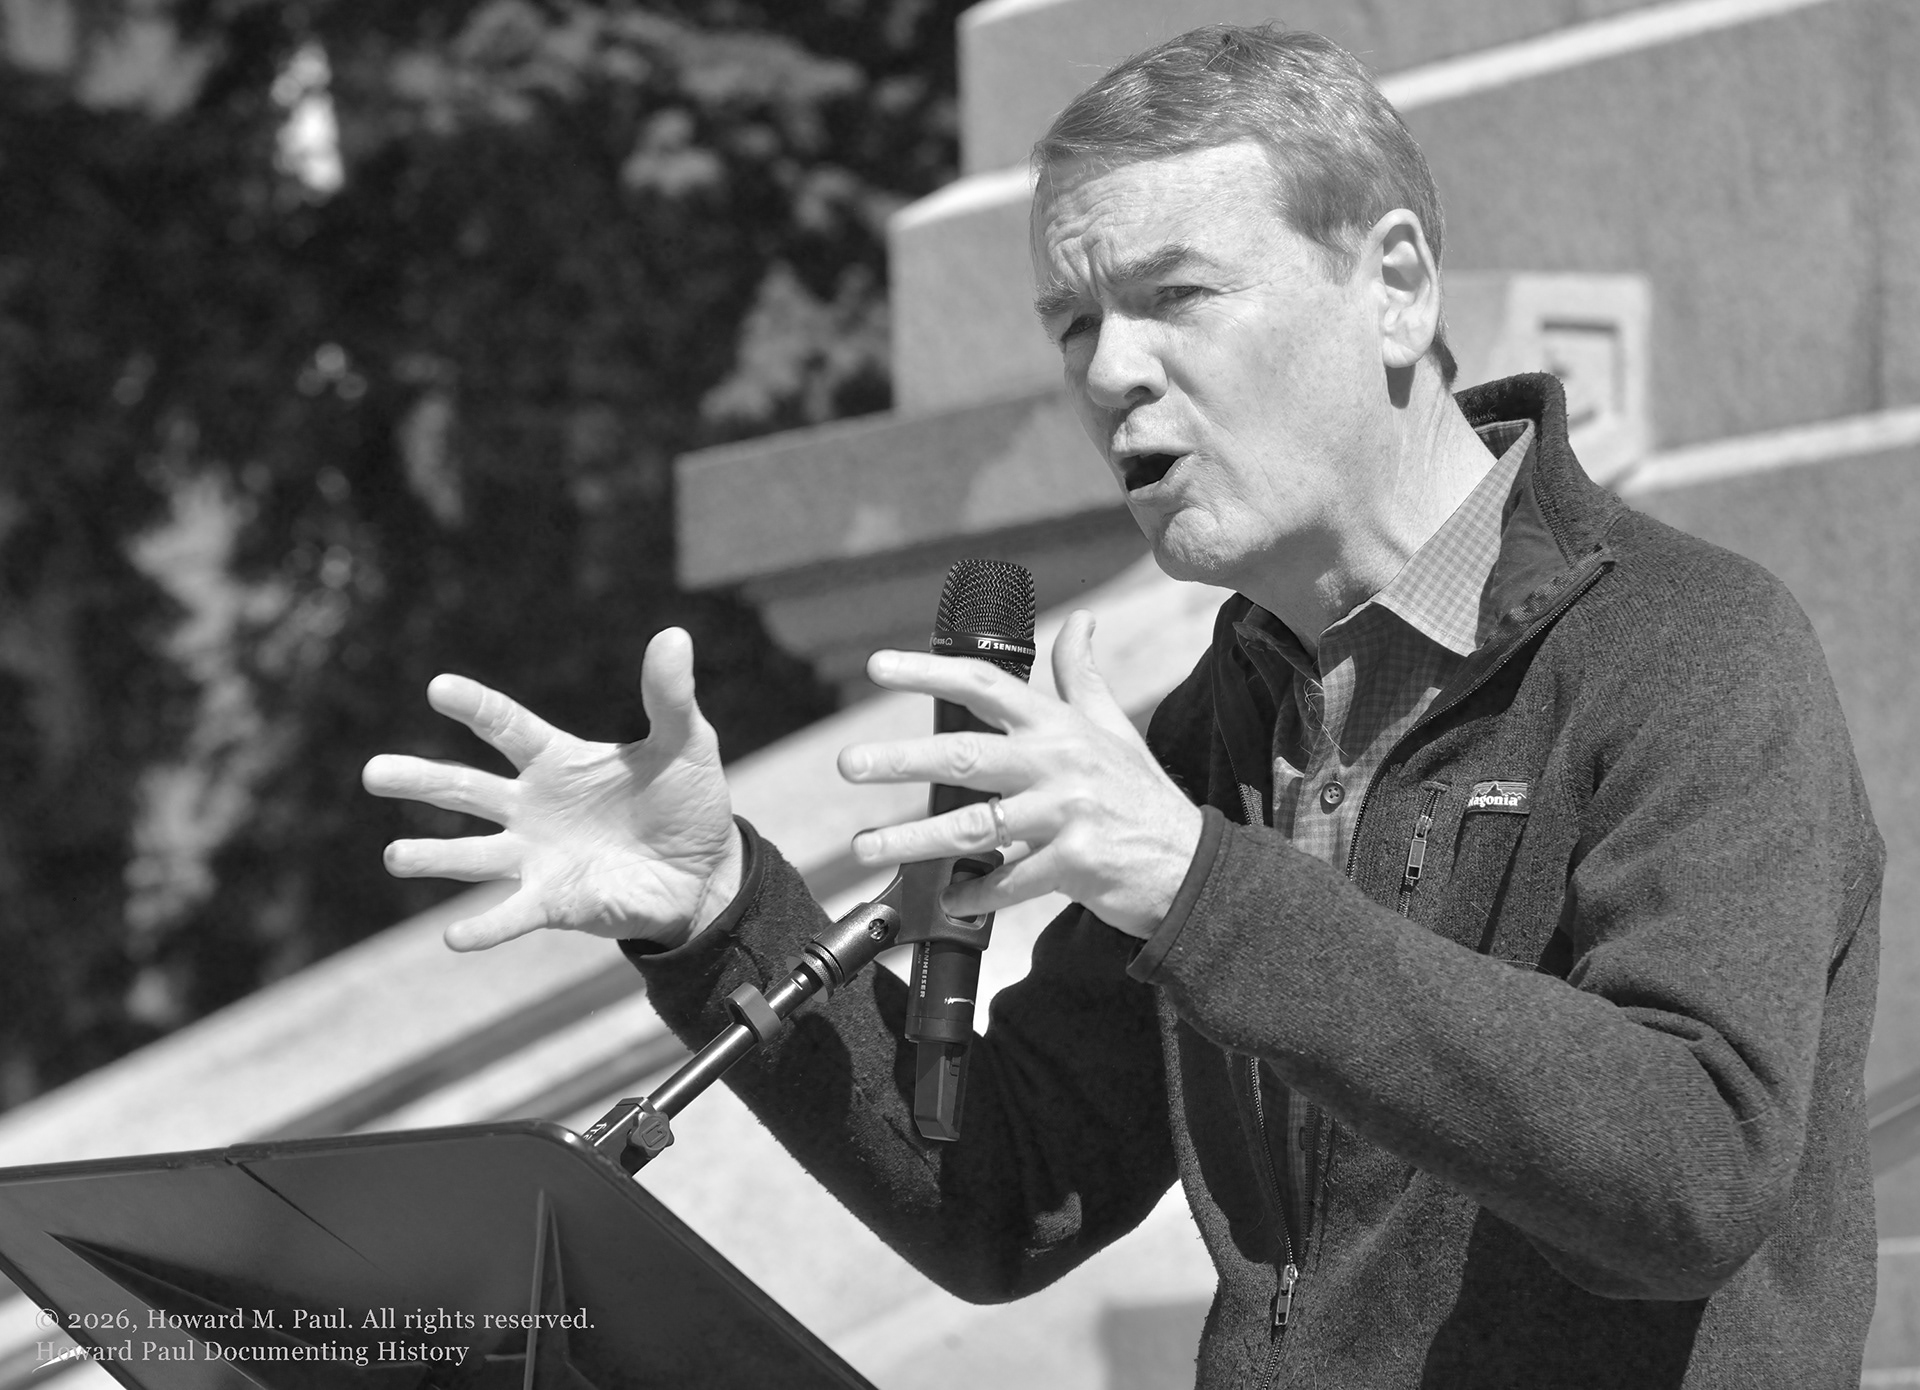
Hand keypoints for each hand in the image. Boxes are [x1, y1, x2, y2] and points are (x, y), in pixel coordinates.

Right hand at [361, 628, 740, 951]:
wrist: (704, 870)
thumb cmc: (684, 800)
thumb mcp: (685, 743)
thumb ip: (670, 696)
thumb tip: (674, 635)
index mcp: (557, 762)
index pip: (506, 728)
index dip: (476, 707)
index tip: (439, 688)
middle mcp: (533, 808)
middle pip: (466, 789)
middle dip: (421, 781)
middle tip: (373, 773)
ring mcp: (538, 857)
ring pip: (473, 857)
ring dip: (434, 857)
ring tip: (394, 856)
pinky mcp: (555, 903)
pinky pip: (511, 915)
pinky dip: (484, 927)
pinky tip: (453, 938)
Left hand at [837, 610, 1202, 936]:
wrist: (1194, 866)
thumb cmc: (1142, 796)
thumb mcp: (1114, 729)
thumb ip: (1083, 677)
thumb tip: (1080, 621)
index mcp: (1059, 726)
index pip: (985, 686)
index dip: (929, 672)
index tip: (877, 667)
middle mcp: (1059, 763)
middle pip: (966, 754)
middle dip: (901, 759)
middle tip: (850, 764)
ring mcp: (1067, 814)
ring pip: (975, 825)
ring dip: (914, 839)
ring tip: (865, 848)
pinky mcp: (1076, 863)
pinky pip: (1009, 882)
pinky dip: (974, 892)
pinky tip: (947, 897)